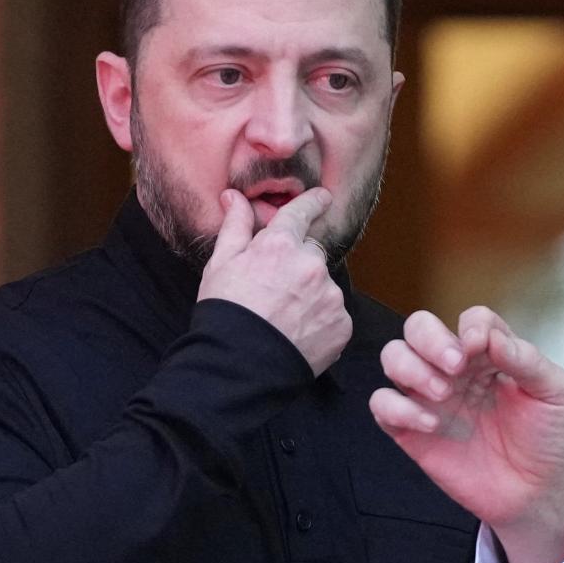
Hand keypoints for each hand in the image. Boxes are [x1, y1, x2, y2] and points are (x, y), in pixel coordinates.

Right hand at [197, 188, 349, 374]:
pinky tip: (297, 332)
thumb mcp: (221, 264)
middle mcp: (311, 265)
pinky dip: (320, 320)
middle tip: (274, 290)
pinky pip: (333, 314)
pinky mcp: (342, 324)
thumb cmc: (225, 313)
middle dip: (297, 265)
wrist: (239, 366)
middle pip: (311, 254)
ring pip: (324, 285)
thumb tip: (234, 196)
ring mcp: (330, 295)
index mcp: (281, 244)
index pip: (302, 212)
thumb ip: (235, 227)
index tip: (323, 197)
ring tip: (283, 316)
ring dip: (310, 294)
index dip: (313, 202)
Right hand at [370, 306, 563, 562]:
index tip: (480, 347)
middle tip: (455, 366)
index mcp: (492, 355)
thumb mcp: (554, 393)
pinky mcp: (413, 431)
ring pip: (394, 357)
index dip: (472, 325)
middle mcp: (457, 370)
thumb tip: (489, 336)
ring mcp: (432, 398)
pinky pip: (382, 405)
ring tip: (443, 393)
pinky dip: (397, 408)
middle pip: (420, 327)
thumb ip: (525, 359)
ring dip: (410, 367)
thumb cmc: (550, 439)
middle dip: (430, 339)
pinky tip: (432, 424)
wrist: (539, 494)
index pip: (471, 320)